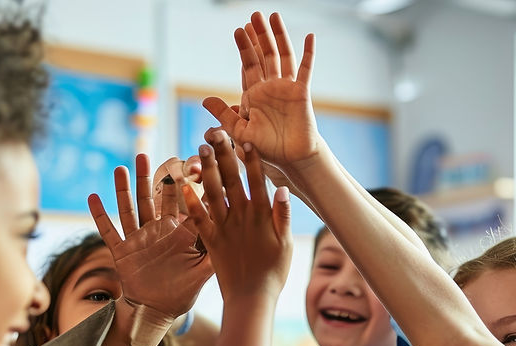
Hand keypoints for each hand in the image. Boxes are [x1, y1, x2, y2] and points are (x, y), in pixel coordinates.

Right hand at [87, 153, 212, 317]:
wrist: (156, 311)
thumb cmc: (182, 292)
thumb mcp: (203, 272)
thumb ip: (216, 253)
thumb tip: (237, 236)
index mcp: (178, 232)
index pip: (181, 203)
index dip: (183, 184)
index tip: (185, 162)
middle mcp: (156, 230)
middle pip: (152, 198)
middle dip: (149, 177)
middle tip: (146, 154)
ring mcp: (138, 239)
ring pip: (129, 209)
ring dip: (124, 189)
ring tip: (120, 168)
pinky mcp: (122, 251)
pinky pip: (109, 231)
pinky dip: (100, 215)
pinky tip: (92, 197)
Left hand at [182, 129, 291, 302]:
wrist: (251, 299)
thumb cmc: (273, 273)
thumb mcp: (285, 243)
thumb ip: (283, 215)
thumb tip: (282, 189)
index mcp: (262, 215)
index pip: (256, 181)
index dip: (251, 160)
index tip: (245, 140)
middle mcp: (242, 217)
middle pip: (232, 180)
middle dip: (224, 155)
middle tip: (216, 133)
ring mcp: (224, 228)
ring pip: (214, 192)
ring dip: (207, 169)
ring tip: (200, 148)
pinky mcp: (210, 241)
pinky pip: (198, 218)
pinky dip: (190, 201)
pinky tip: (182, 184)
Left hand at [203, 12, 319, 169]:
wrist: (291, 160)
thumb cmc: (266, 149)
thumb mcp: (240, 132)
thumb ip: (225, 114)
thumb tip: (204, 99)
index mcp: (254, 95)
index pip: (248, 66)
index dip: (244, 48)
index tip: (239, 30)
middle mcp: (270, 87)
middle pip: (264, 55)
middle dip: (258, 35)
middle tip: (253, 15)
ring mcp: (286, 88)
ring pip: (282, 56)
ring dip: (278, 36)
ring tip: (273, 16)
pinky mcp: (301, 92)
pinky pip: (305, 69)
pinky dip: (308, 53)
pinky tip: (310, 36)